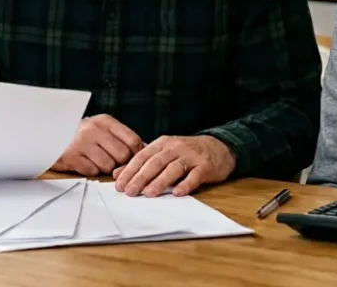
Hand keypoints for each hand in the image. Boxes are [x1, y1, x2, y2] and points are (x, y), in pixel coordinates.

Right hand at [50, 114, 143, 176]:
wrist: (50, 135)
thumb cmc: (83, 136)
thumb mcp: (103, 130)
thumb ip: (123, 138)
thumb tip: (147, 150)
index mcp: (105, 121)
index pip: (133, 140)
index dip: (137, 153)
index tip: (134, 160)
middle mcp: (93, 129)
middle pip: (123, 155)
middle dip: (120, 163)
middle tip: (111, 161)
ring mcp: (81, 142)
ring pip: (108, 166)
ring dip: (104, 168)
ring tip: (94, 160)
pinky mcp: (71, 156)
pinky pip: (92, 171)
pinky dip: (90, 170)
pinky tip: (84, 162)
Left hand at [112, 135, 235, 197]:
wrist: (218, 147)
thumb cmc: (186, 153)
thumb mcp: (163, 153)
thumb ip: (142, 163)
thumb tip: (117, 174)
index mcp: (162, 143)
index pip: (142, 156)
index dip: (130, 170)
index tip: (119, 185)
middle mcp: (175, 147)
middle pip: (155, 162)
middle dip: (141, 177)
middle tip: (130, 192)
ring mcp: (191, 156)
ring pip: (173, 168)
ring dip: (160, 181)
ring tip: (148, 194)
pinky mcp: (205, 166)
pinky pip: (195, 175)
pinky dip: (186, 184)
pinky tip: (178, 193)